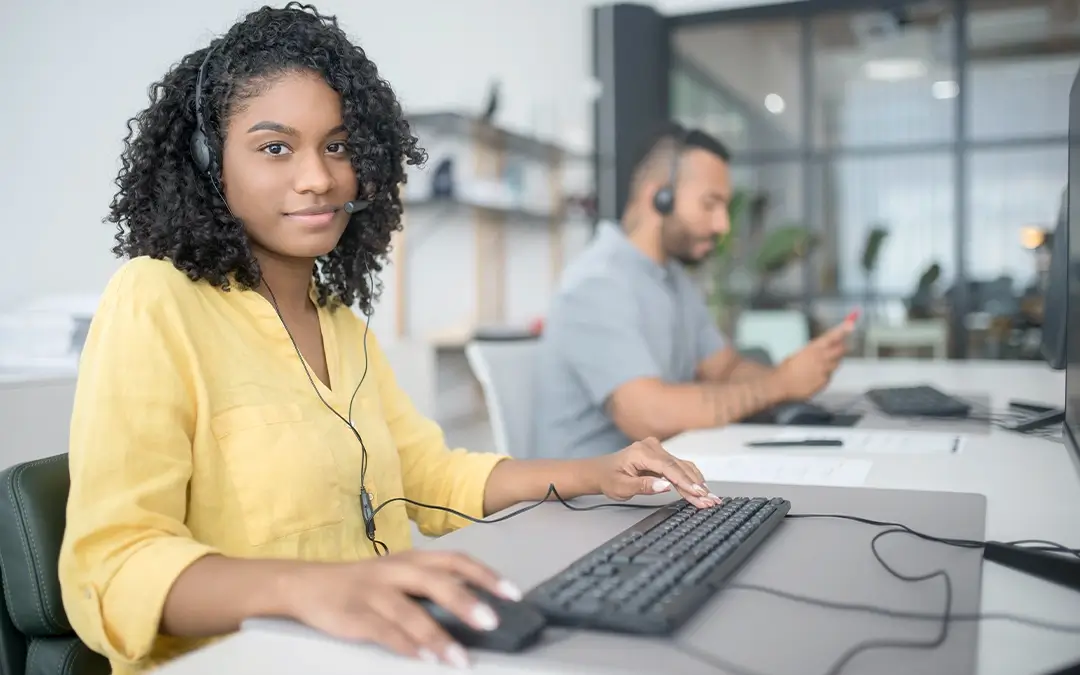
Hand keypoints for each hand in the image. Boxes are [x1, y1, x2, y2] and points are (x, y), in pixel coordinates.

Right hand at [281, 550, 522, 667]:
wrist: (309, 585)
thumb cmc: (366, 582)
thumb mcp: (401, 574)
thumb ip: (433, 585)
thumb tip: (477, 604)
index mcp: (413, 559)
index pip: (456, 561)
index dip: (486, 576)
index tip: (513, 594)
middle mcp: (397, 572)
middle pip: (436, 582)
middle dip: (466, 601)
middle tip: (492, 623)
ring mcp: (375, 594)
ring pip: (410, 612)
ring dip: (437, 636)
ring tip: (459, 659)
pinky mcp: (355, 616)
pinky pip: (383, 632)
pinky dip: (405, 646)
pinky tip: (424, 660)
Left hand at [589, 437, 720, 507]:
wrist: (600, 471)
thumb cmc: (608, 478)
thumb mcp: (621, 487)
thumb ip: (643, 486)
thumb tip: (665, 486)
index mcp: (642, 452)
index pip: (669, 467)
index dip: (685, 481)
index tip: (698, 493)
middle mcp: (652, 447)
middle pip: (679, 467)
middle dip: (696, 486)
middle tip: (710, 500)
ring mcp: (658, 451)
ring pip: (683, 467)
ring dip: (696, 483)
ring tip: (709, 498)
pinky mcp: (662, 458)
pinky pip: (679, 468)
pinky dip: (690, 480)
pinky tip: (701, 490)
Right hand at [775, 320, 853, 399]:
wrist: (781, 384)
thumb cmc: (787, 368)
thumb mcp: (799, 353)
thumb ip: (815, 350)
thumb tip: (827, 346)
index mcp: (813, 348)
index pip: (831, 337)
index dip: (842, 330)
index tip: (851, 323)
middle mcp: (820, 359)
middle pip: (840, 350)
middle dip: (841, 348)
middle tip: (840, 346)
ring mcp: (824, 371)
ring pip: (836, 364)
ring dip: (831, 362)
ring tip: (816, 366)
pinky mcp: (824, 382)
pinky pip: (829, 376)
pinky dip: (824, 375)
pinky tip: (812, 376)